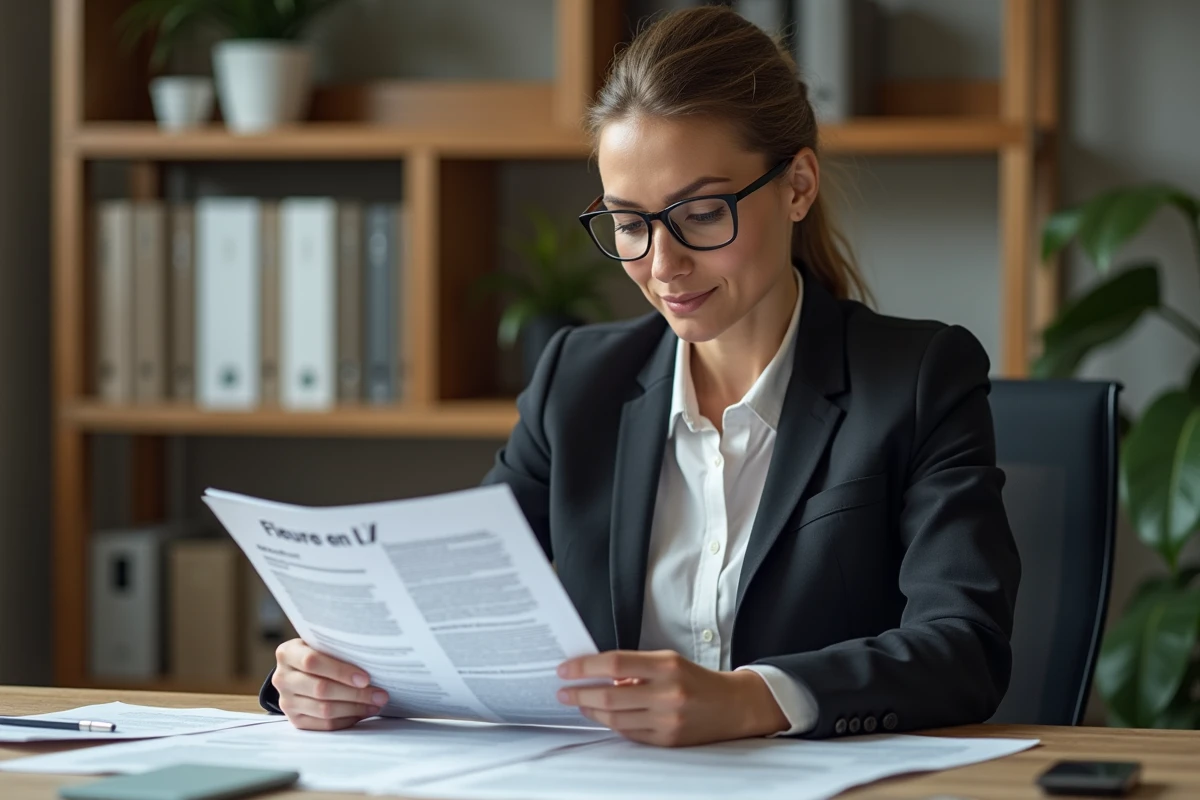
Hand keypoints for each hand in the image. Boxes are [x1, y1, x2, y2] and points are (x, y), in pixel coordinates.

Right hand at [272, 638, 388, 730]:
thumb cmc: (319, 652)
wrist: (298, 671)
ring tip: (376, 704)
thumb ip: (338, 648)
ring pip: (324, 710)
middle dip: (356, 694)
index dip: (341, 671)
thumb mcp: (322, 644)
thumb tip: (374, 659)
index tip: (366, 678)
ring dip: (355, 708)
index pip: (312, 662)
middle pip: (321, 689)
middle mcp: (282, 678)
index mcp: (287, 653)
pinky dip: (347, 720)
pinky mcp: (295, 720)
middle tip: (381, 695)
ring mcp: (286, 701)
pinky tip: (363, 713)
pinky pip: (324, 725)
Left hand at [555, 650, 788, 746]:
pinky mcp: (667, 741)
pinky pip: (628, 733)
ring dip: (591, 710)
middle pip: (610, 695)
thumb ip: (635, 667)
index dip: (585, 667)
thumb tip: (598, 674)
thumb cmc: (695, 680)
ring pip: (615, 718)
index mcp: (667, 666)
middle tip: (562, 691)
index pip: (615, 663)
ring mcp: (667, 720)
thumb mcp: (668, 661)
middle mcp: (667, 694)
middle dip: (579, 693)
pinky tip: (602, 715)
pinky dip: (611, 723)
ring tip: (579, 702)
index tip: (565, 670)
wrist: (732, 706)